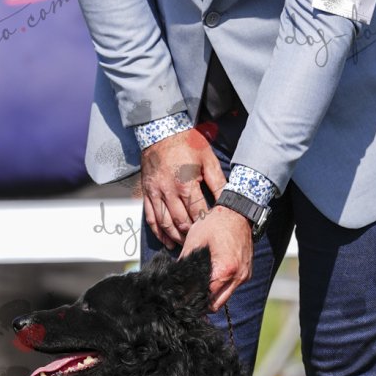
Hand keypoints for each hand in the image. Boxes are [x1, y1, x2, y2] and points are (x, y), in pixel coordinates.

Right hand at [139, 128, 226, 246]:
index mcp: (185, 183)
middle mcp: (169, 191)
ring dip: (175, 237)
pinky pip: (150, 217)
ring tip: (186, 244)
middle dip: (192, 234)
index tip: (213, 230)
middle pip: (181, 221)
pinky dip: (158, 231)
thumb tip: (228, 198)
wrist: (160, 131)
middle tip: (201, 241)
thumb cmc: (186, 143)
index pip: (198, 212)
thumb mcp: (208, 159)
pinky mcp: (147, 193)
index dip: (206, 223)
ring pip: (165, 223)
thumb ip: (218, 182)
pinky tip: (166, 240)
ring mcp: (155, 193)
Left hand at [180, 205, 252, 310]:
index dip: (192, 300)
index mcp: (225, 270)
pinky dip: (221, 286)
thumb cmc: (215, 224)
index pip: (206, 298)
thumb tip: (174, 280)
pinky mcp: (247, 272)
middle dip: (202, 303)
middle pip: (216, 305)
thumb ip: (185, 264)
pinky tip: (211, 277)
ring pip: (225, 297)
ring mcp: (244, 275)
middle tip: (188, 297)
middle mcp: (238, 277)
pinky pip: (232, 287)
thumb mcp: (194, 242)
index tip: (181, 301)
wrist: (238, 212)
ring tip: (198, 286)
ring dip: (212, 295)